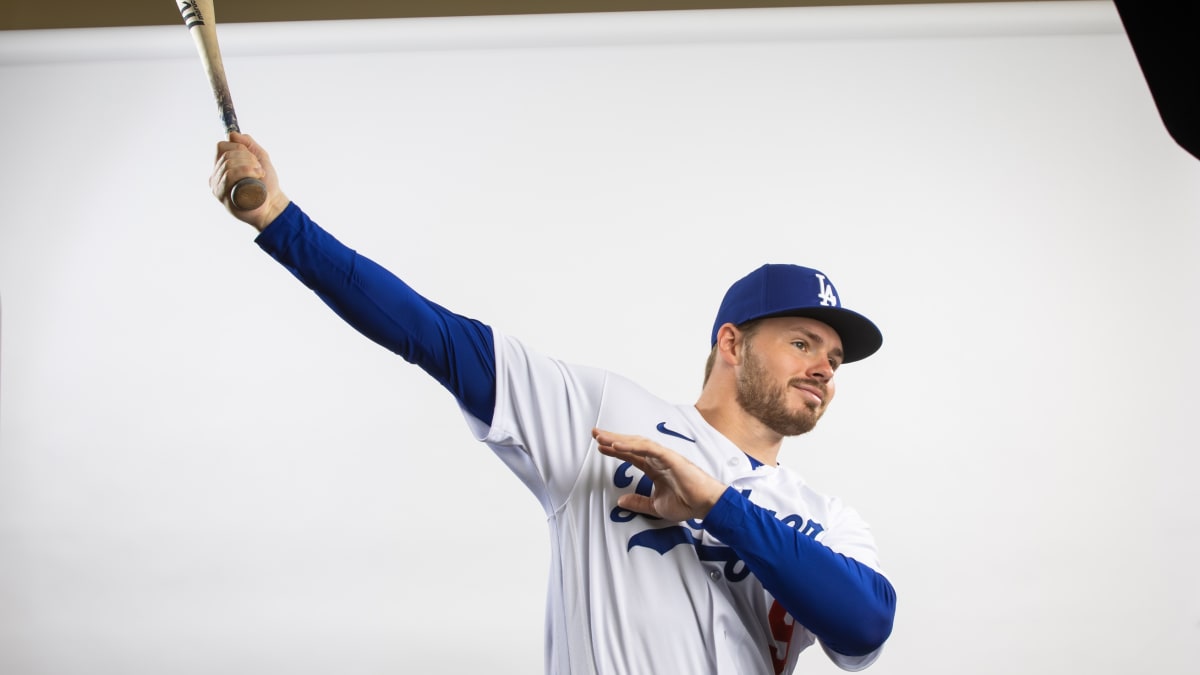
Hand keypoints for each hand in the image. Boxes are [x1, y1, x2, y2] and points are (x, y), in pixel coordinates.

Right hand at [210, 132, 290, 231]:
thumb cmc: (267, 184)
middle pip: (226, 156)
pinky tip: (256, 180)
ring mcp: (218, 188)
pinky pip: (230, 177)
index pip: (221, 147)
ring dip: (249, 166)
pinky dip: (246, 172)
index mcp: (222, 167)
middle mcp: (216, 177)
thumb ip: (248, 144)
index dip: (238, 148)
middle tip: (259, 168)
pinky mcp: (224, 197)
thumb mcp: (260, 158)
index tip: (253, 157)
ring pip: (228, 165)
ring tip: (259, 174)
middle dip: (247, 158)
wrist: (274, 204)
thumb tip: (232, 134)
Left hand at [593, 428, 727, 521]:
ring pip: (637, 443)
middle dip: (613, 439)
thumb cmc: (687, 503)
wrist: (706, 505)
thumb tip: (620, 501)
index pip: (632, 455)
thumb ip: (639, 502)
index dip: (615, 450)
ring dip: (618, 439)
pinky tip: (617, 445)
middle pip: (632, 445)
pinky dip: (632, 446)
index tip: (601, 447)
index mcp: (655, 468)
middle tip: (595, 434)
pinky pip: (648, 449)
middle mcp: (658, 459)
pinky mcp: (670, 458)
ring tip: (601, 438)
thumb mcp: (655, 506)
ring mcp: (664, 456)